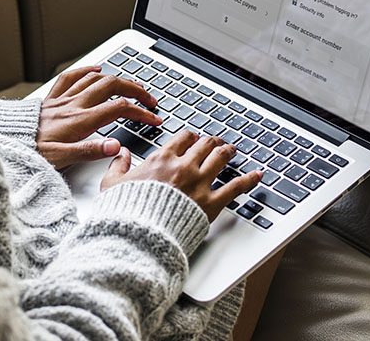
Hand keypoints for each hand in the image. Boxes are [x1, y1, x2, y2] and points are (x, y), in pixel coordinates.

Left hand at [37, 66, 161, 168]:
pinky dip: (87, 70)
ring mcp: (63, 99)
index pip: (120, 109)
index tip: (154, 119)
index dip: (142, 112)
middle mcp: (74, 105)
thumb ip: (90, 151)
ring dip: (118, 79)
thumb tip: (115, 146)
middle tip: (151, 99)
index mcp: (81, 120)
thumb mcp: (62, 158)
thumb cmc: (30, 152)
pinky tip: (96, 69)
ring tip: (132, 86)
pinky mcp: (52, 98)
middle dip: (136, 90)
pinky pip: (71, 77)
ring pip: (96, 79)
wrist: (6, 141)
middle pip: (113, 86)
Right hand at [100, 130, 262, 220]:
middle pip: (204, 145)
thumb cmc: (126, 211)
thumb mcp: (111, 184)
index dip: (189, 137)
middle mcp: (184, 166)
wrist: (140, 233)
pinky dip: (249, 179)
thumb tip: (120, 154)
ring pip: (220, 158)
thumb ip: (118, 166)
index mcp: (161, 159)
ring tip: (233, 150)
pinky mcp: (211, 202)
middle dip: (211, 142)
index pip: (182, 138)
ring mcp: (200, 183)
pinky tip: (258, 174)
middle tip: (215, 142)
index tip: (192, 138)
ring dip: (228, 152)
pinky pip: (235, 186)